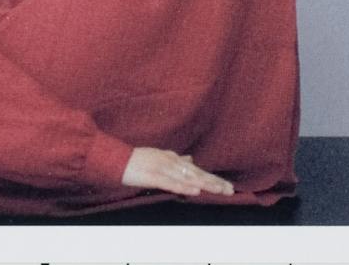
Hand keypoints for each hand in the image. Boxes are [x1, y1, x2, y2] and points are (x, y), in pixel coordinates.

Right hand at [120, 146, 234, 197]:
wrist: (118, 160)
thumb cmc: (138, 160)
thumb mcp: (160, 157)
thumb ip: (176, 159)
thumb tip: (190, 159)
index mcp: (173, 159)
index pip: (197, 171)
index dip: (212, 178)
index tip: (227, 186)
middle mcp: (171, 162)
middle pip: (196, 174)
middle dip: (214, 182)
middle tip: (230, 190)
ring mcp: (163, 168)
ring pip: (187, 178)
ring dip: (204, 184)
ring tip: (219, 190)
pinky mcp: (153, 175)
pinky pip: (171, 183)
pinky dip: (183, 187)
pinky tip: (194, 192)